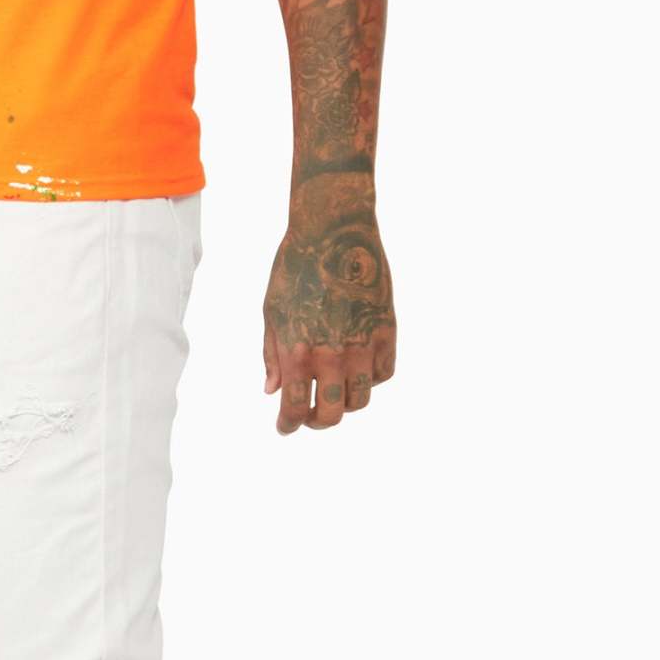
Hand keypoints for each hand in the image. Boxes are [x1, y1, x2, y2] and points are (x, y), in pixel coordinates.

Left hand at [264, 175, 396, 434]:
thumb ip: (273, 354)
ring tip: (335, 393)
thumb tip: (273, 390)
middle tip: (311, 417)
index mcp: (298, 351)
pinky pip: (383, 373)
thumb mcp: (272, 310)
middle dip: (318, 423)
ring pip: (361, 400)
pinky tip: (357, 369)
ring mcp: (364, 345)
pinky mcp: (387, 331)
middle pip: (332, 415)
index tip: (285, 427)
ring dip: (346, 404)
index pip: (295, 409)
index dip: (288, 425)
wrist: (335, 231)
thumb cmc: (295, 267)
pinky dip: (370, 379)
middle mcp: (333, 355)